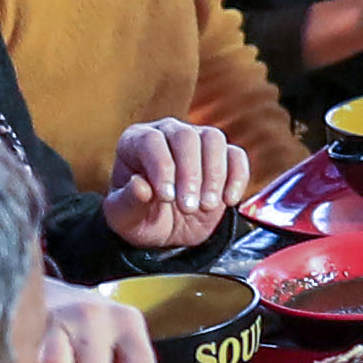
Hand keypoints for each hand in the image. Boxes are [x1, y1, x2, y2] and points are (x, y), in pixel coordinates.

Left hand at [103, 118, 250, 250]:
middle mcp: (168, 133)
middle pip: (185, 137)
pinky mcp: (223, 157)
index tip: (167, 197)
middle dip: (190, 174)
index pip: (151, 142)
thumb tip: (140, 186)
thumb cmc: (139, 217)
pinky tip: (229, 200)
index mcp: (137, 141)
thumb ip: (128, 201)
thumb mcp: (124, 217)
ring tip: (206, 205)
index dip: (161, 167)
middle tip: (188, 207)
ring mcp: (197, 141)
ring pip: (214, 140)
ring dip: (214, 175)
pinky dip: (237, 178)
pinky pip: (236, 156)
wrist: (163, 229)